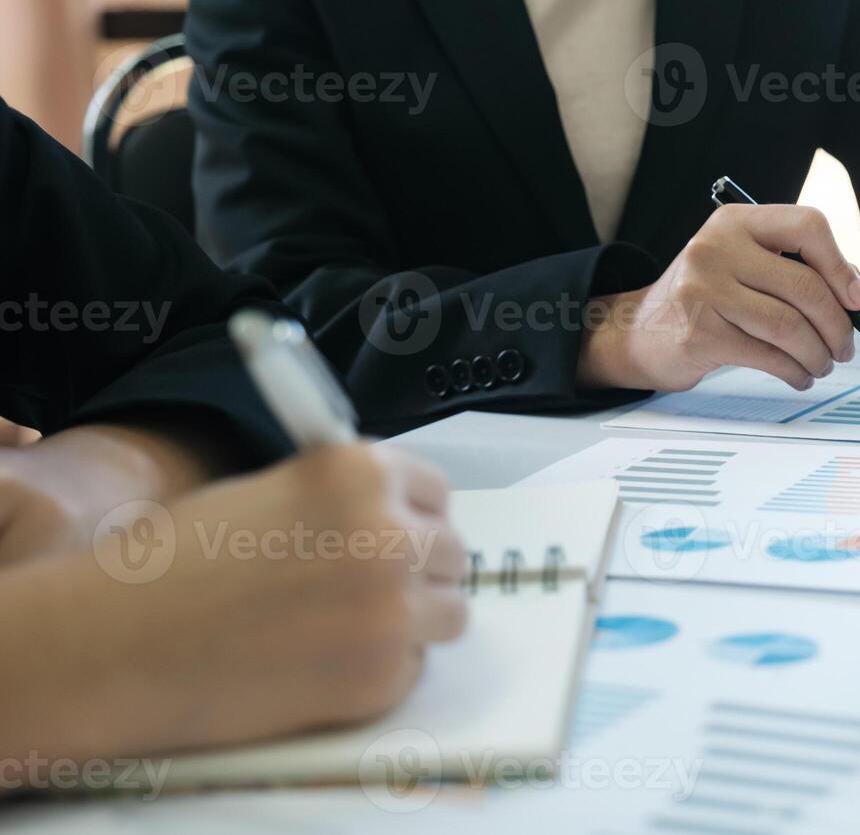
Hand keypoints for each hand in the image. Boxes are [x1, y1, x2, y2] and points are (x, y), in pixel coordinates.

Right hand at [2, 444, 468, 762]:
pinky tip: (321, 663)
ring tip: (349, 626)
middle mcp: (390, 535)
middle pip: (451, 553)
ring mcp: (393, 611)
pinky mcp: (381, 678)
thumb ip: (343, 498)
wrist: (115, 645)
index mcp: (360, 473)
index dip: (412, 514)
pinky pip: (413, 669)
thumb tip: (392, 514)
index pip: (435, 490)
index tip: (397, 529)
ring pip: (449, 613)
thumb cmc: (174, 566)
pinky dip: (381, 669)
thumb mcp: (269, 492)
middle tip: (366, 587)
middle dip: (416, 569)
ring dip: (414, 620)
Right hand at [578, 204, 859, 392]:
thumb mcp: (746, 267)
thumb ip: (800, 271)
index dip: (841, 266)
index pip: (807, 226)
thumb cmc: (704, 299)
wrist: (639, 332)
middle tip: (845, 346)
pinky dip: (794, 371)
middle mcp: (717, 247)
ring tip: (821, 364)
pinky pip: (768, 356)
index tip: (858, 300)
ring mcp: (704, 289)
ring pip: (790, 326)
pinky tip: (798, 375)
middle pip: (805, 286)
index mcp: (736, 222)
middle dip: (838, 325)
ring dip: (818, 354)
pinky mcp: (700, 332)